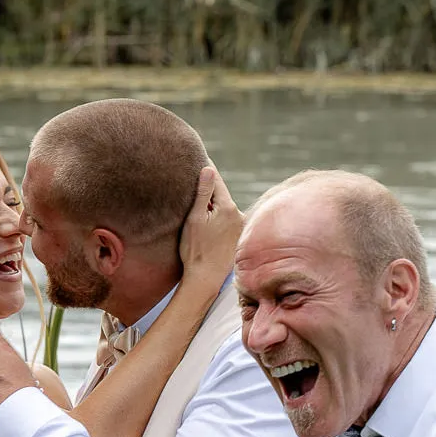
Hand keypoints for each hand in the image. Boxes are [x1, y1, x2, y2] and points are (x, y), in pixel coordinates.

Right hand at [179, 165, 242, 290]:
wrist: (205, 279)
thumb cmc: (195, 250)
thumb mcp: (194, 219)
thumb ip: (203, 193)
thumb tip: (208, 169)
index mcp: (228, 207)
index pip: (216, 181)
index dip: (207, 170)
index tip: (201, 157)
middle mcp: (239, 215)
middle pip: (221, 195)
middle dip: (210, 189)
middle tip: (196, 179)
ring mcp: (241, 227)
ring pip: (225, 208)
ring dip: (214, 206)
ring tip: (199, 206)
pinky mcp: (238, 237)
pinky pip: (227, 220)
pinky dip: (218, 218)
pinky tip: (208, 226)